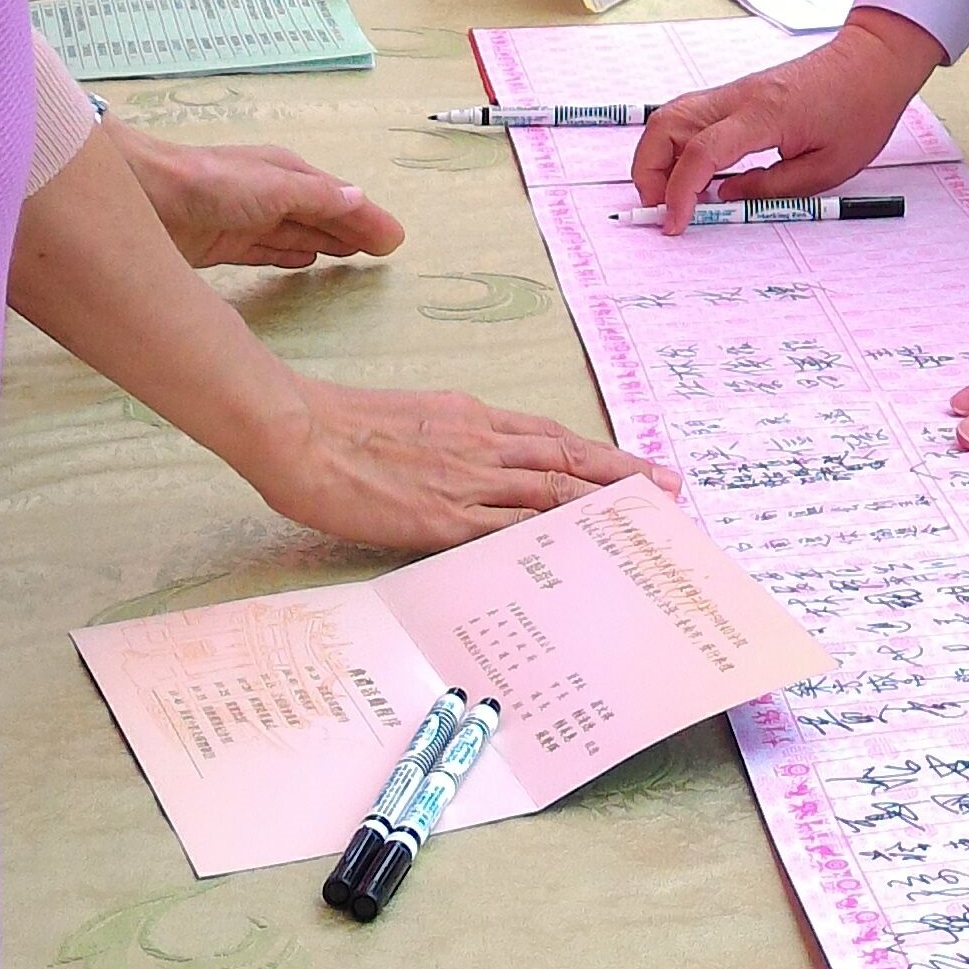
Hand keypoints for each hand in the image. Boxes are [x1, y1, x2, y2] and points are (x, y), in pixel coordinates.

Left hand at [115, 133, 404, 272]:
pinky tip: (304, 263)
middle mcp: (269, 195)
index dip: (368, 220)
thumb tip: (361, 201)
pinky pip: (268, 252)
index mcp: (287, 175)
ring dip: (326, 243)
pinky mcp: (221, 245)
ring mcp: (245, 220)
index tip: (396, 241)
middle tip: (384, 253)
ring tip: (352, 258)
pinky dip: (290, 256)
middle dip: (352, 231)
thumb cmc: (213, 184)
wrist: (144, 195)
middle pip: (321, 216)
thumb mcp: (275, 188)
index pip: (339, 200)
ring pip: (297, 234)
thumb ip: (318, 199)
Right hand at [243, 380, 680, 552]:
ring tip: (645, 513)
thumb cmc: (342, 426)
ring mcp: (464, 482)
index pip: (548, 438)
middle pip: (565, 460)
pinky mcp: (442, 518)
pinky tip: (579, 550)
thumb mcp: (412, 418)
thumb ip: (450, 439)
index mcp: (470, 419)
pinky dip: (547, 536)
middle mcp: (479, 445)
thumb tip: (474, 462)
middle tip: (668, 486)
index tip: (632, 464)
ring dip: (602, 503)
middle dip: (620, 474)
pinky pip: (507, 530)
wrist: (299, 432)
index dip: (595, 453)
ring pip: (550, 491)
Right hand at [631, 9, 939, 226]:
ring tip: (675, 196)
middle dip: (649, 171)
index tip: (675, 224)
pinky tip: (696, 175)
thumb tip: (724, 198)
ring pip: (670, 117)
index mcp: (763, 115)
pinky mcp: (737, 94)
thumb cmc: (860, 111)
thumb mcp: (826, 168)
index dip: (679, 192)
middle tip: (663, 209)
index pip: (700, 152)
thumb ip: (771, 188)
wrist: (873, 63)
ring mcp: (734, 91)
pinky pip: (690, 116)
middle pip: (665, 125)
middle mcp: (739, 97)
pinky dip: (677, 146)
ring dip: (658, 157)